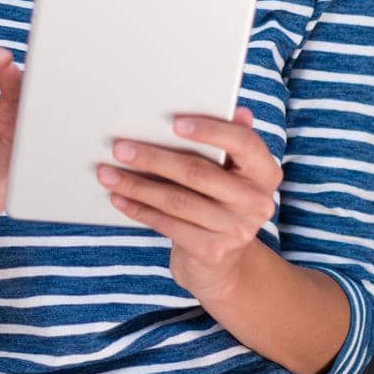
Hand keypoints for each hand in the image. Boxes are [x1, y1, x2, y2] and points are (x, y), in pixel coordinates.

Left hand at [96, 105, 281, 301]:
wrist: (223, 262)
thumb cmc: (221, 200)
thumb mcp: (232, 172)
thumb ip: (232, 142)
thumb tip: (239, 110)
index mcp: (265, 172)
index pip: (243, 143)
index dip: (210, 131)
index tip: (174, 123)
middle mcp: (257, 202)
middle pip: (198, 173)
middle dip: (153, 158)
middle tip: (120, 148)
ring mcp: (236, 230)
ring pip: (177, 200)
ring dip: (137, 184)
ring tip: (108, 172)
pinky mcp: (212, 251)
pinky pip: (168, 224)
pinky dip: (139, 209)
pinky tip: (119, 197)